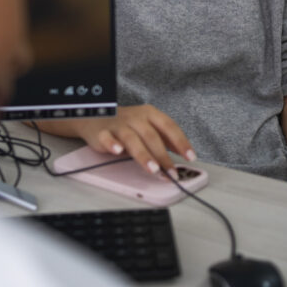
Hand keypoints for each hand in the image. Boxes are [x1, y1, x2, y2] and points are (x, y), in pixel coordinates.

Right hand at [74, 105, 195, 177]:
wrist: (95, 116)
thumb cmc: (127, 123)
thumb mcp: (148, 125)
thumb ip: (165, 138)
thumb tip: (184, 152)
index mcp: (150, 114)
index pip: (169, 126)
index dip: (181, 142)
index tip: (190, 157)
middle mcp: (135, 117)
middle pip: (152, 136)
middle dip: (163, 156)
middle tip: (171, 172)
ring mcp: (118, 124)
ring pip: (132, 139)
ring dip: (144, 155)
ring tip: (153, 169)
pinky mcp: (102, 132)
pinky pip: (108, 138)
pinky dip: (112, 144)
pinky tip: (118, 151)